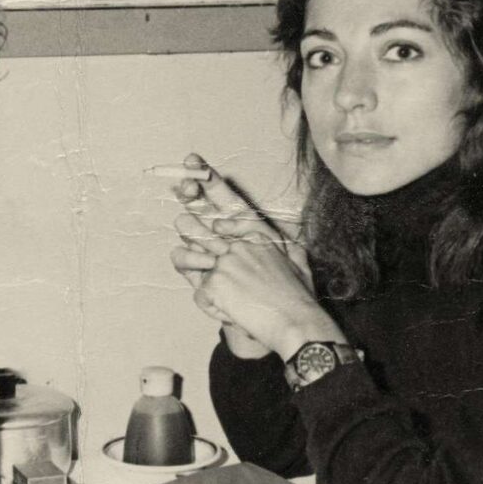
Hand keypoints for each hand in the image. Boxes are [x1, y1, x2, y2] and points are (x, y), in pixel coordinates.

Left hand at [169, 154, 344, 360]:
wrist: (296, 322)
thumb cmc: (299, 295)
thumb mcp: (296, 259)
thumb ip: (278, 243)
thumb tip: (276, 234)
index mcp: (256, 234)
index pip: (228, 202)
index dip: (206, 181)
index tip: (192, 161)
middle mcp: (237, 243)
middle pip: (196, 225)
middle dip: (188, 225)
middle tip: (183, 221)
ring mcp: (223, 261)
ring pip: (185, 254)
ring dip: (187, 261)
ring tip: (202, 270)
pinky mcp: (214, 283)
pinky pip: (198, 290)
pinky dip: (210, 304)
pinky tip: (227, 310)